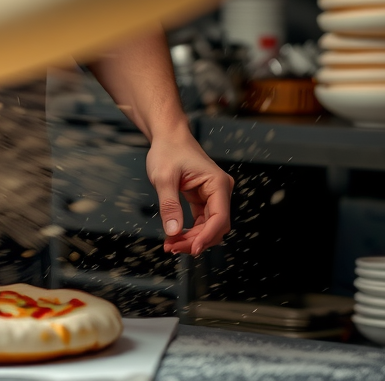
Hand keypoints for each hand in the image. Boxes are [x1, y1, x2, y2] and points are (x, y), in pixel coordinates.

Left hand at [146, 126, 233, 255]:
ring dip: (193, 238)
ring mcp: (213, 196)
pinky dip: (190, 231)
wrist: (167, 137)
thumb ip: (169, 205)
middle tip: (172, 247)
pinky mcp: (205, 199)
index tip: (192, 249)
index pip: (219, 217)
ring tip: (171, 244)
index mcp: (218, 183)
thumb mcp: (164, 177)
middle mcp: (220, 191)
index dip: (207, 237)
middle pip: (216, 226)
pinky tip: (175, 236)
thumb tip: (174, 232)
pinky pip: (202, 221)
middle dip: (196, 240)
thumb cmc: (168, 150)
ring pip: (209, 227)